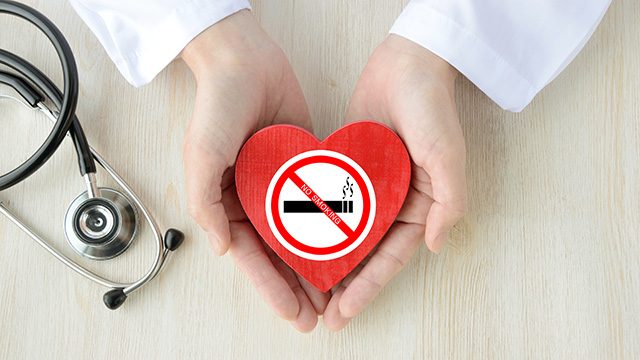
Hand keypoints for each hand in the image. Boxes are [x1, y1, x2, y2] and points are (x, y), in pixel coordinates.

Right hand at [181, 11, 328, 331]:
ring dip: (314, 265)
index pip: (250, 256)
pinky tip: (346, 247)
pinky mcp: (303, 166)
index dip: (270, 287)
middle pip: (277, 253)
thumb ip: (206, 205)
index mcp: (227, 202)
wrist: (245, 62)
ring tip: (333, 294)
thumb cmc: (217, 107)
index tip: (292, 313)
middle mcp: (254, 198)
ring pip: (300, 235)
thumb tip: (220, 249)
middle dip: (295, 286)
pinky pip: (318, 202)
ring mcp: (280, 184)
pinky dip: (330, 227)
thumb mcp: (201, 156)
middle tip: (316, 315)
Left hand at [323, 35, 466, 329]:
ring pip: (347, 236)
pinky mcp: (349, 169)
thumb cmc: (431, 107)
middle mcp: (395, 202)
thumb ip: (449, 201)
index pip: (393, 256)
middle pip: (368, 254)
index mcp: (420, 205)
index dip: (371, 286)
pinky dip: (318, 227)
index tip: (347, 311)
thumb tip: (435, 246)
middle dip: (348, 287)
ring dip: (330, 264)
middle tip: (324, 316)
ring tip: (307, 292)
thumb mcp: (448, 155)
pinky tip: (297, 244)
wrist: (406, 64)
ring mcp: (370, 187)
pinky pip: (332, 204)